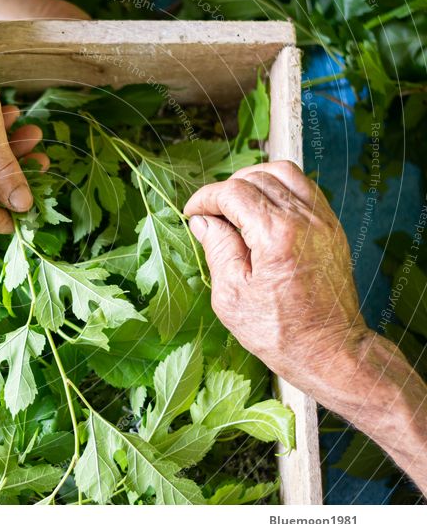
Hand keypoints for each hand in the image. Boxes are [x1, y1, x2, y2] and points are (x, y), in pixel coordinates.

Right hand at [183, 161, 367, 397]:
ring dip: (255, 181)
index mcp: (276, 234)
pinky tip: (264, 212)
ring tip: (237, 204)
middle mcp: (303, 219)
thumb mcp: (231, 294)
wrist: (328, 350)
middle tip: (211, 212)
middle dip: (227, 188)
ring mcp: (323, 221)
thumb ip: (217, 248)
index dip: (206, 197)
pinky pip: (304, 189)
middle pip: (257, 177)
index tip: (192, 212)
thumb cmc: (278, 331)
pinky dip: (279, 190)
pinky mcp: (332, 229)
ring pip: (285, 173)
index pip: (234, 192)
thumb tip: (203, 221)